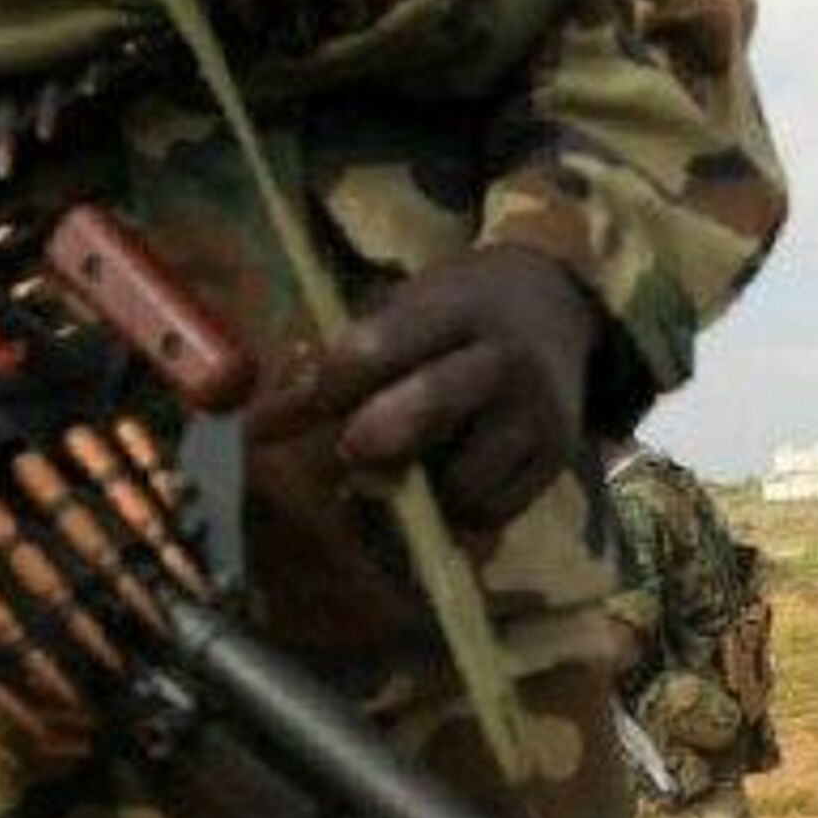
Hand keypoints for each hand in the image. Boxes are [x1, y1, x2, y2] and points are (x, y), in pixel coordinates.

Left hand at [247, 245, 597, 528]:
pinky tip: (450, 478)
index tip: (304, 408)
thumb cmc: (457, 309)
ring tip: (414, 463)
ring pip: (459, 483)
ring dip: (421, 489)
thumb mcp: (402, 308)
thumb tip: (260, 430)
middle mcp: (504, 360)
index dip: (327, 388)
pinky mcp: (557, 457)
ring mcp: (538, 414)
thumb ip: (335, 363)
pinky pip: (491, 512)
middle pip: (423, 412)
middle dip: (370, 441)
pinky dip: (458, 509)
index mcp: (456, 307)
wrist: (557, 305)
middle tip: (352, 448)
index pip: (373, 352)